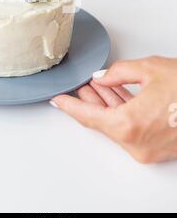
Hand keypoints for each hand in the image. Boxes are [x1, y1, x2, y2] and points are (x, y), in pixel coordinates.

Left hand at [51, 57, 176, 163]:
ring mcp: (148, 149)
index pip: (88, 117)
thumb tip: (102, 78)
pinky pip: (133, 128)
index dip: (70, 106)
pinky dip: (124, 112)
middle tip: (79, 87)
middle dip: (90, 101)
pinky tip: (116, 96)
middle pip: (103, 121)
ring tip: (94, 88)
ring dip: (107, 106)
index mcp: (129, 125)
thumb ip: (118, 73)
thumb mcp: (150, 69)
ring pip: (118, 124)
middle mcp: (137, 143)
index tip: (57, 101)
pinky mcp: (159, 147)